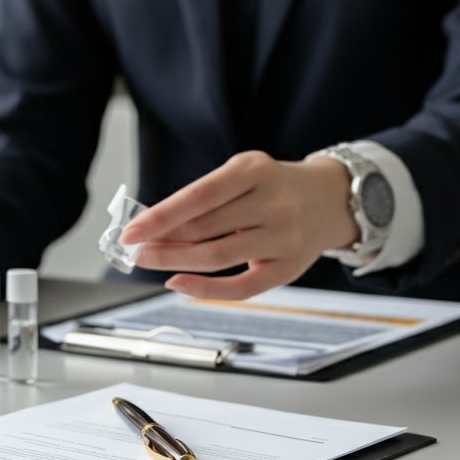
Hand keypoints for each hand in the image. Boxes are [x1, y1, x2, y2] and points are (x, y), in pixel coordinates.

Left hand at [120, 151, 358, 299]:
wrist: (329, 199)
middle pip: (204, 228)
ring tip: (150, 261)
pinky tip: (178, 283)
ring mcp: (283, 237)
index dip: (160, 216)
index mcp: (255, 170)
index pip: (199, 195)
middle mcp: (273, 202)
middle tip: (134, 249)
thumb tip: (152, 224)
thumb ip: (202, 197)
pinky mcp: (288, 268)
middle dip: (161, 241)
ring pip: (217, 256)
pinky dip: (204, 289)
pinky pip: (241, 287)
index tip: (130, 231)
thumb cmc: (273, 186)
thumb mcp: (241, 173)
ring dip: (175, 262)